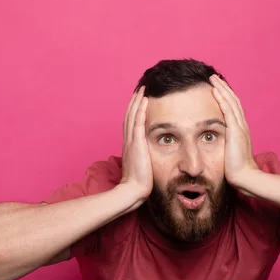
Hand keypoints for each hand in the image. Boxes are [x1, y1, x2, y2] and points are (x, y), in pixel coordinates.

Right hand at [120, 86, 152, 205]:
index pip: (131, 123)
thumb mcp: (142, 166)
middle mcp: (128, 140)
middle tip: (140, 88)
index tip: (140, 100)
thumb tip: (150, 157)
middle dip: (134, 101)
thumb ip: (144, 158)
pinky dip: (140, 110)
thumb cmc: (139, 182)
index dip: (134, 110)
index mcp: (130, 145)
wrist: (133, 191)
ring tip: (142, 89)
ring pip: (132, 115)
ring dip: (137, 101)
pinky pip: (138, 122)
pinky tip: (145, 100)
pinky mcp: (136, 144)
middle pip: (129, 115)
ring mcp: (131, 141)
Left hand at [210, 75, 258, 189]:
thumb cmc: (235, 169)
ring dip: (222, 89)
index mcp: (241, 129)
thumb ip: (224, 143)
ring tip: (213, 79)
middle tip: (214, 77)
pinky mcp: (236, 131)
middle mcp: (242, 125)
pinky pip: (228, 111)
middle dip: (223, 88)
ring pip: (231, 102)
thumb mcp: (229, 152)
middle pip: (233, 100)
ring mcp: (240, 127)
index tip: (217, 87)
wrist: (245, 177)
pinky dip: (222, 99)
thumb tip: (213, 140)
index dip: (225, 96)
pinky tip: (215, 91)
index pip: (233, 107)